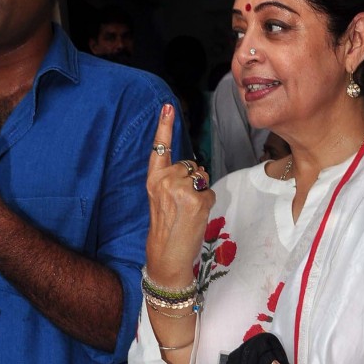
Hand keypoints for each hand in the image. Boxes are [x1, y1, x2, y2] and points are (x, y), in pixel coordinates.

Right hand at [145, 104, 214, 284]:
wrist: (167, 256)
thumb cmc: (166, 229)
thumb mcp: (160, 201)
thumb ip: (171, 182)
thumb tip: (195, 170)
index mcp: (153, 180)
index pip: (159, 149)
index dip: (164, 127)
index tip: (167, 107)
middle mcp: (165, 181)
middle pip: (191, 165)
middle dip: (193, 180)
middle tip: (182, 205)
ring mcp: (181, 189)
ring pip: (202, 177)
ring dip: (202, 192)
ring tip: (188, 211)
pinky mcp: (197, 199)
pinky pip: (210, 191)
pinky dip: (208, 202)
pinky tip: (196, 216)